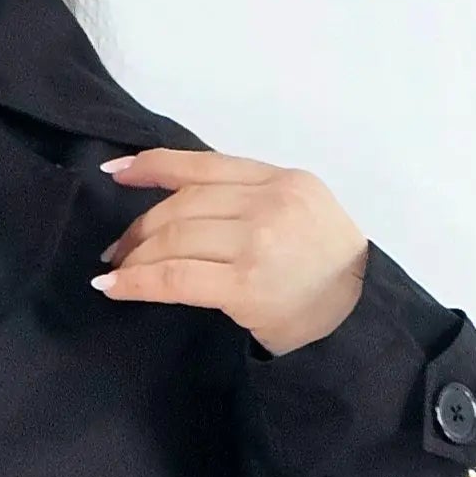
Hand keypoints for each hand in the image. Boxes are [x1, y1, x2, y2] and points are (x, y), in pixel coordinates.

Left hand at [91, 148, 367, 357]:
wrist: (361, 312)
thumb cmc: (325, 268)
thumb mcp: (299, 208)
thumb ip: (250, 196)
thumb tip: (180, 202)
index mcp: (280, 179)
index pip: (203, 164)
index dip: (152, 166)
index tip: (116, 173)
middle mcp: (269, 203)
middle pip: (182, 204)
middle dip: (140, 226)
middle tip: (118, 248)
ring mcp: (257, 242)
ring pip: (174, 238)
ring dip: (135, 255)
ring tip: (117, 269)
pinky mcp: (245, 285)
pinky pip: (175, 277)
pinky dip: (137, 282)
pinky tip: (114, 287)